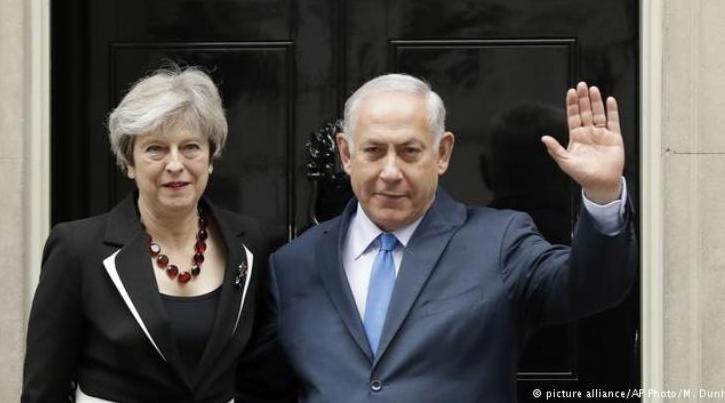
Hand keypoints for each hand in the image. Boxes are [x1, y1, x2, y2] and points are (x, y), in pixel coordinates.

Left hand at [541, 82, 623, 203]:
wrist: (601, 183)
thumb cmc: (582, 175)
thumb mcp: (565, 161)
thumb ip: (555, 149)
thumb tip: (543, 138)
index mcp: (576, 137)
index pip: (573, 116)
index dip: (572, 104)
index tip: (571, 92)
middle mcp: (588, 132)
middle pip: (585, 111)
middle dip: (583, 99)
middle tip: (581, 85)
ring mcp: (601, 134)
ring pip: (598, 113)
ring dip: (596, 102)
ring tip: (593, 89)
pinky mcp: (614, 137)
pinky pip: (613, 121)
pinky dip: (612, 111)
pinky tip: (609, 100)